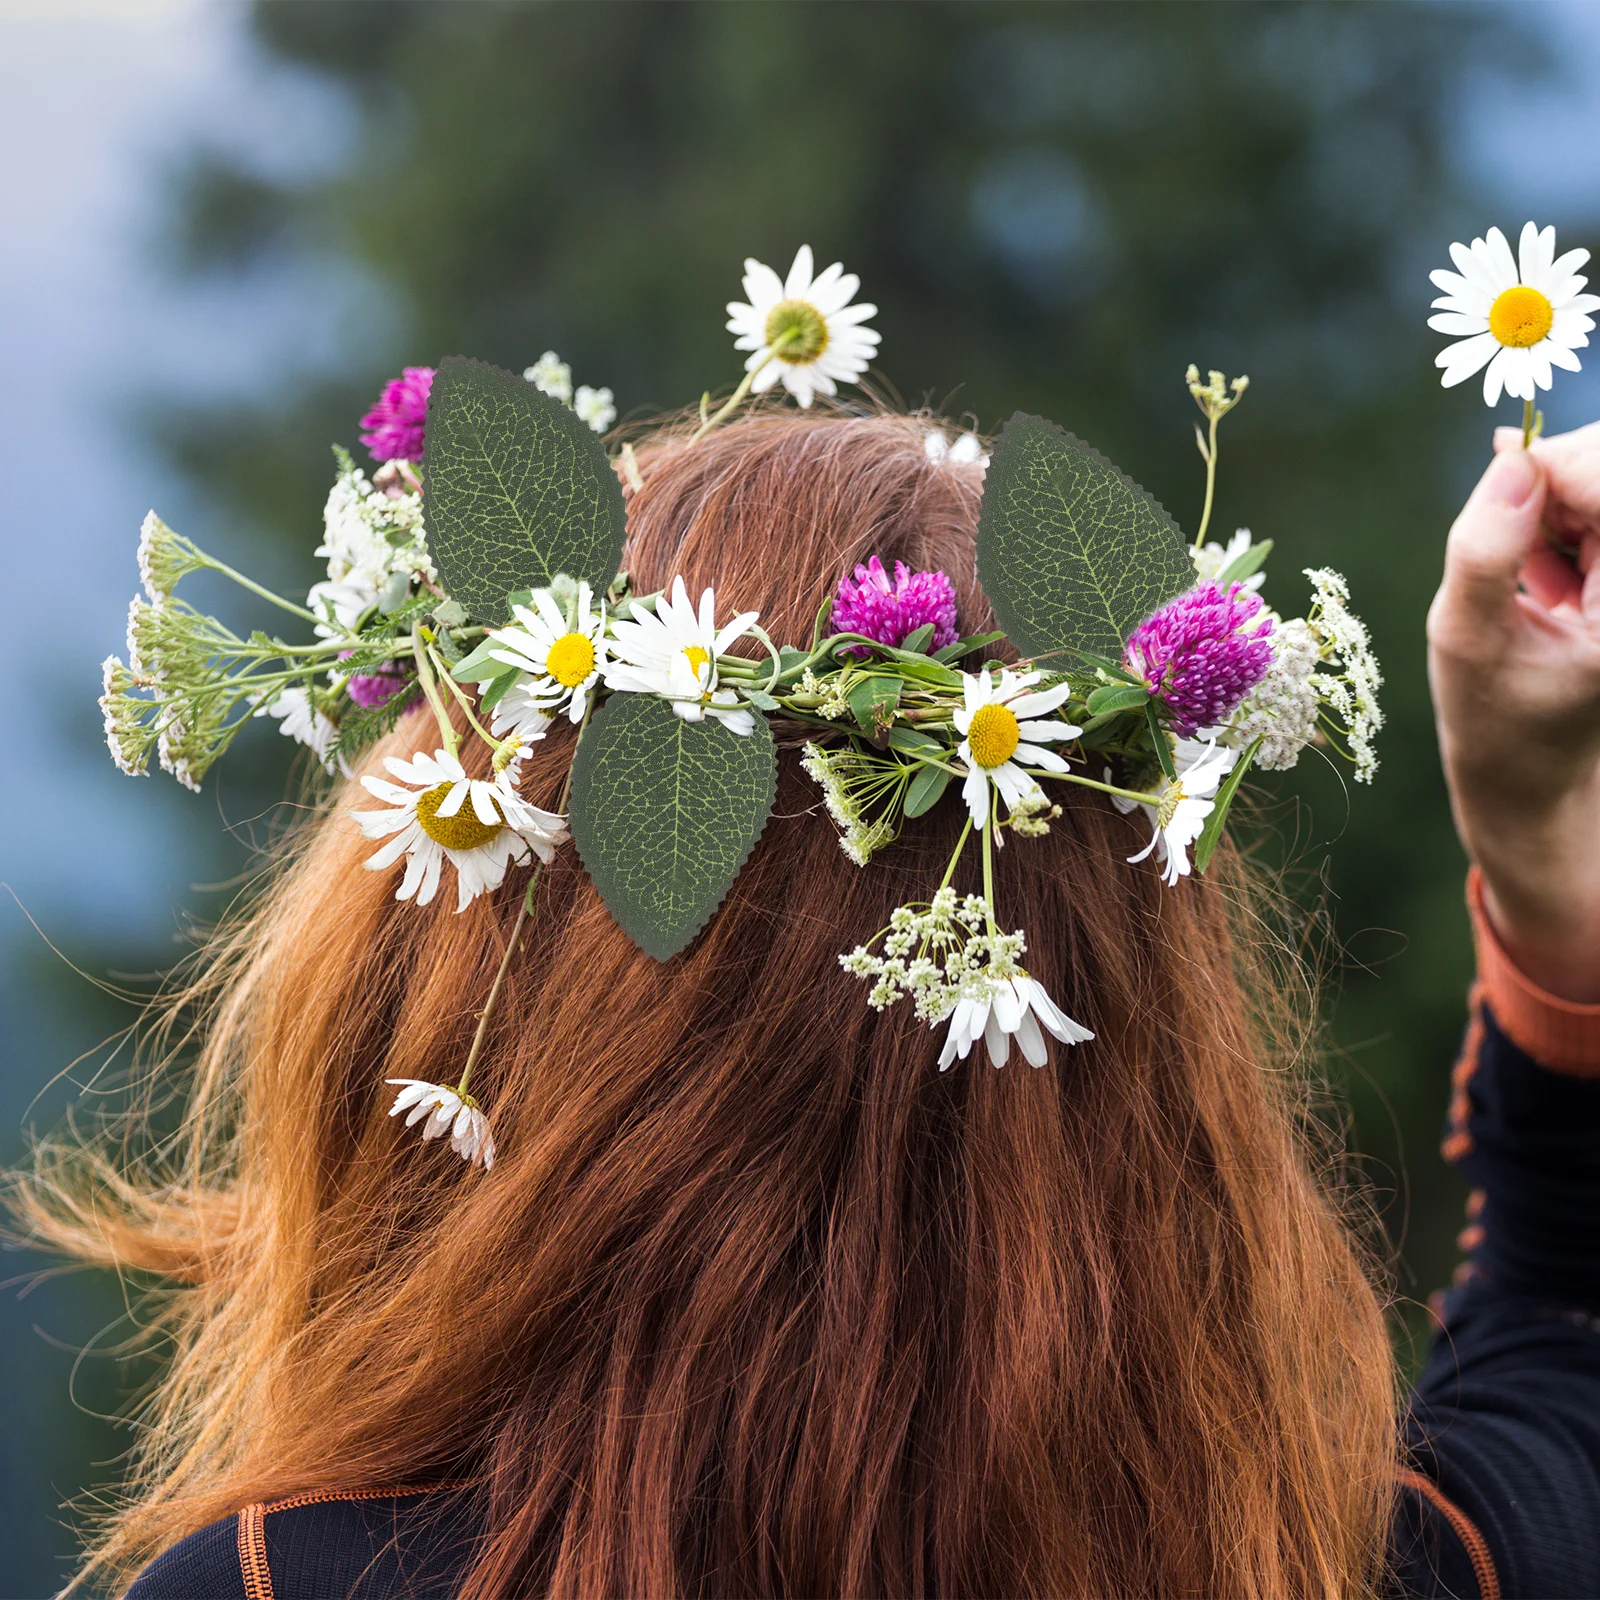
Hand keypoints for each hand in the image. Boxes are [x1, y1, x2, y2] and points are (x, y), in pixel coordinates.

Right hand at [1427, 422, 1599, 1002]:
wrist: (1530, 783)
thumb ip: (1485, 550)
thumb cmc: (1497, 723)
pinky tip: (1537, 579)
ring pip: (1599, 486)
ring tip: (1519, 573)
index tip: (1499, 474)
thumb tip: (1510, 460)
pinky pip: (1596, 515)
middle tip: (1498, 520)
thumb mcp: (1469, 641)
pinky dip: (1559, 525)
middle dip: (1555, 477)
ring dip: (1553, 504)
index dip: (1556, 464)